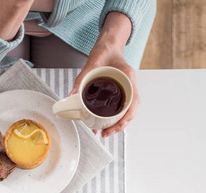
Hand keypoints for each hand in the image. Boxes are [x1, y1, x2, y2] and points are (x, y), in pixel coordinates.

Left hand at [70, 12, 138, 137]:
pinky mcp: (121, 92)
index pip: (133, 103)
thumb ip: (83, 77)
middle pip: (130, 111)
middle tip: (105, 134)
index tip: (116, 126)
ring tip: (104, 132)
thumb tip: (72, 93)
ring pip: (126, 112)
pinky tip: (104, 124)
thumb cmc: (104, 51)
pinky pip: (121, 108)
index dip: (126, 117)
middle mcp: (131, 85)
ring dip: (117, 124)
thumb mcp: (92, 62)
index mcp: (129, 78)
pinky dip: (114, 118)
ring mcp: (127, 89)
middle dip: (119, 126)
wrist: (109, 44)